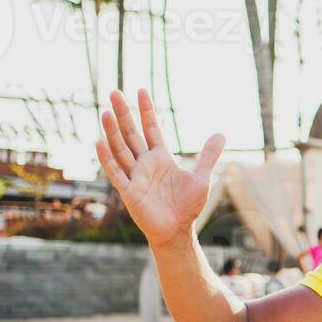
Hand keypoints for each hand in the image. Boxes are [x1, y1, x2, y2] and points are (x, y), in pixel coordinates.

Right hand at [94, 89, 224, 249]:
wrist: (177, 231)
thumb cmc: (187, 206)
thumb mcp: (201, 177)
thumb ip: (208, 155)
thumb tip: (221, 133)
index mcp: (161, 158)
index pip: (151, 128)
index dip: (146, 110)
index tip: (141, 90)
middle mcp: (145, 164)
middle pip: (131, 134)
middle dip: (124, 114)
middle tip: (114, 92)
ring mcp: (135, 176)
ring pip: (121, 149)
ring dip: (113, 132)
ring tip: (106, 112)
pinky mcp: (129, 191)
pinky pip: (116, 173)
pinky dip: (108, 159)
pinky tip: (100, 143)